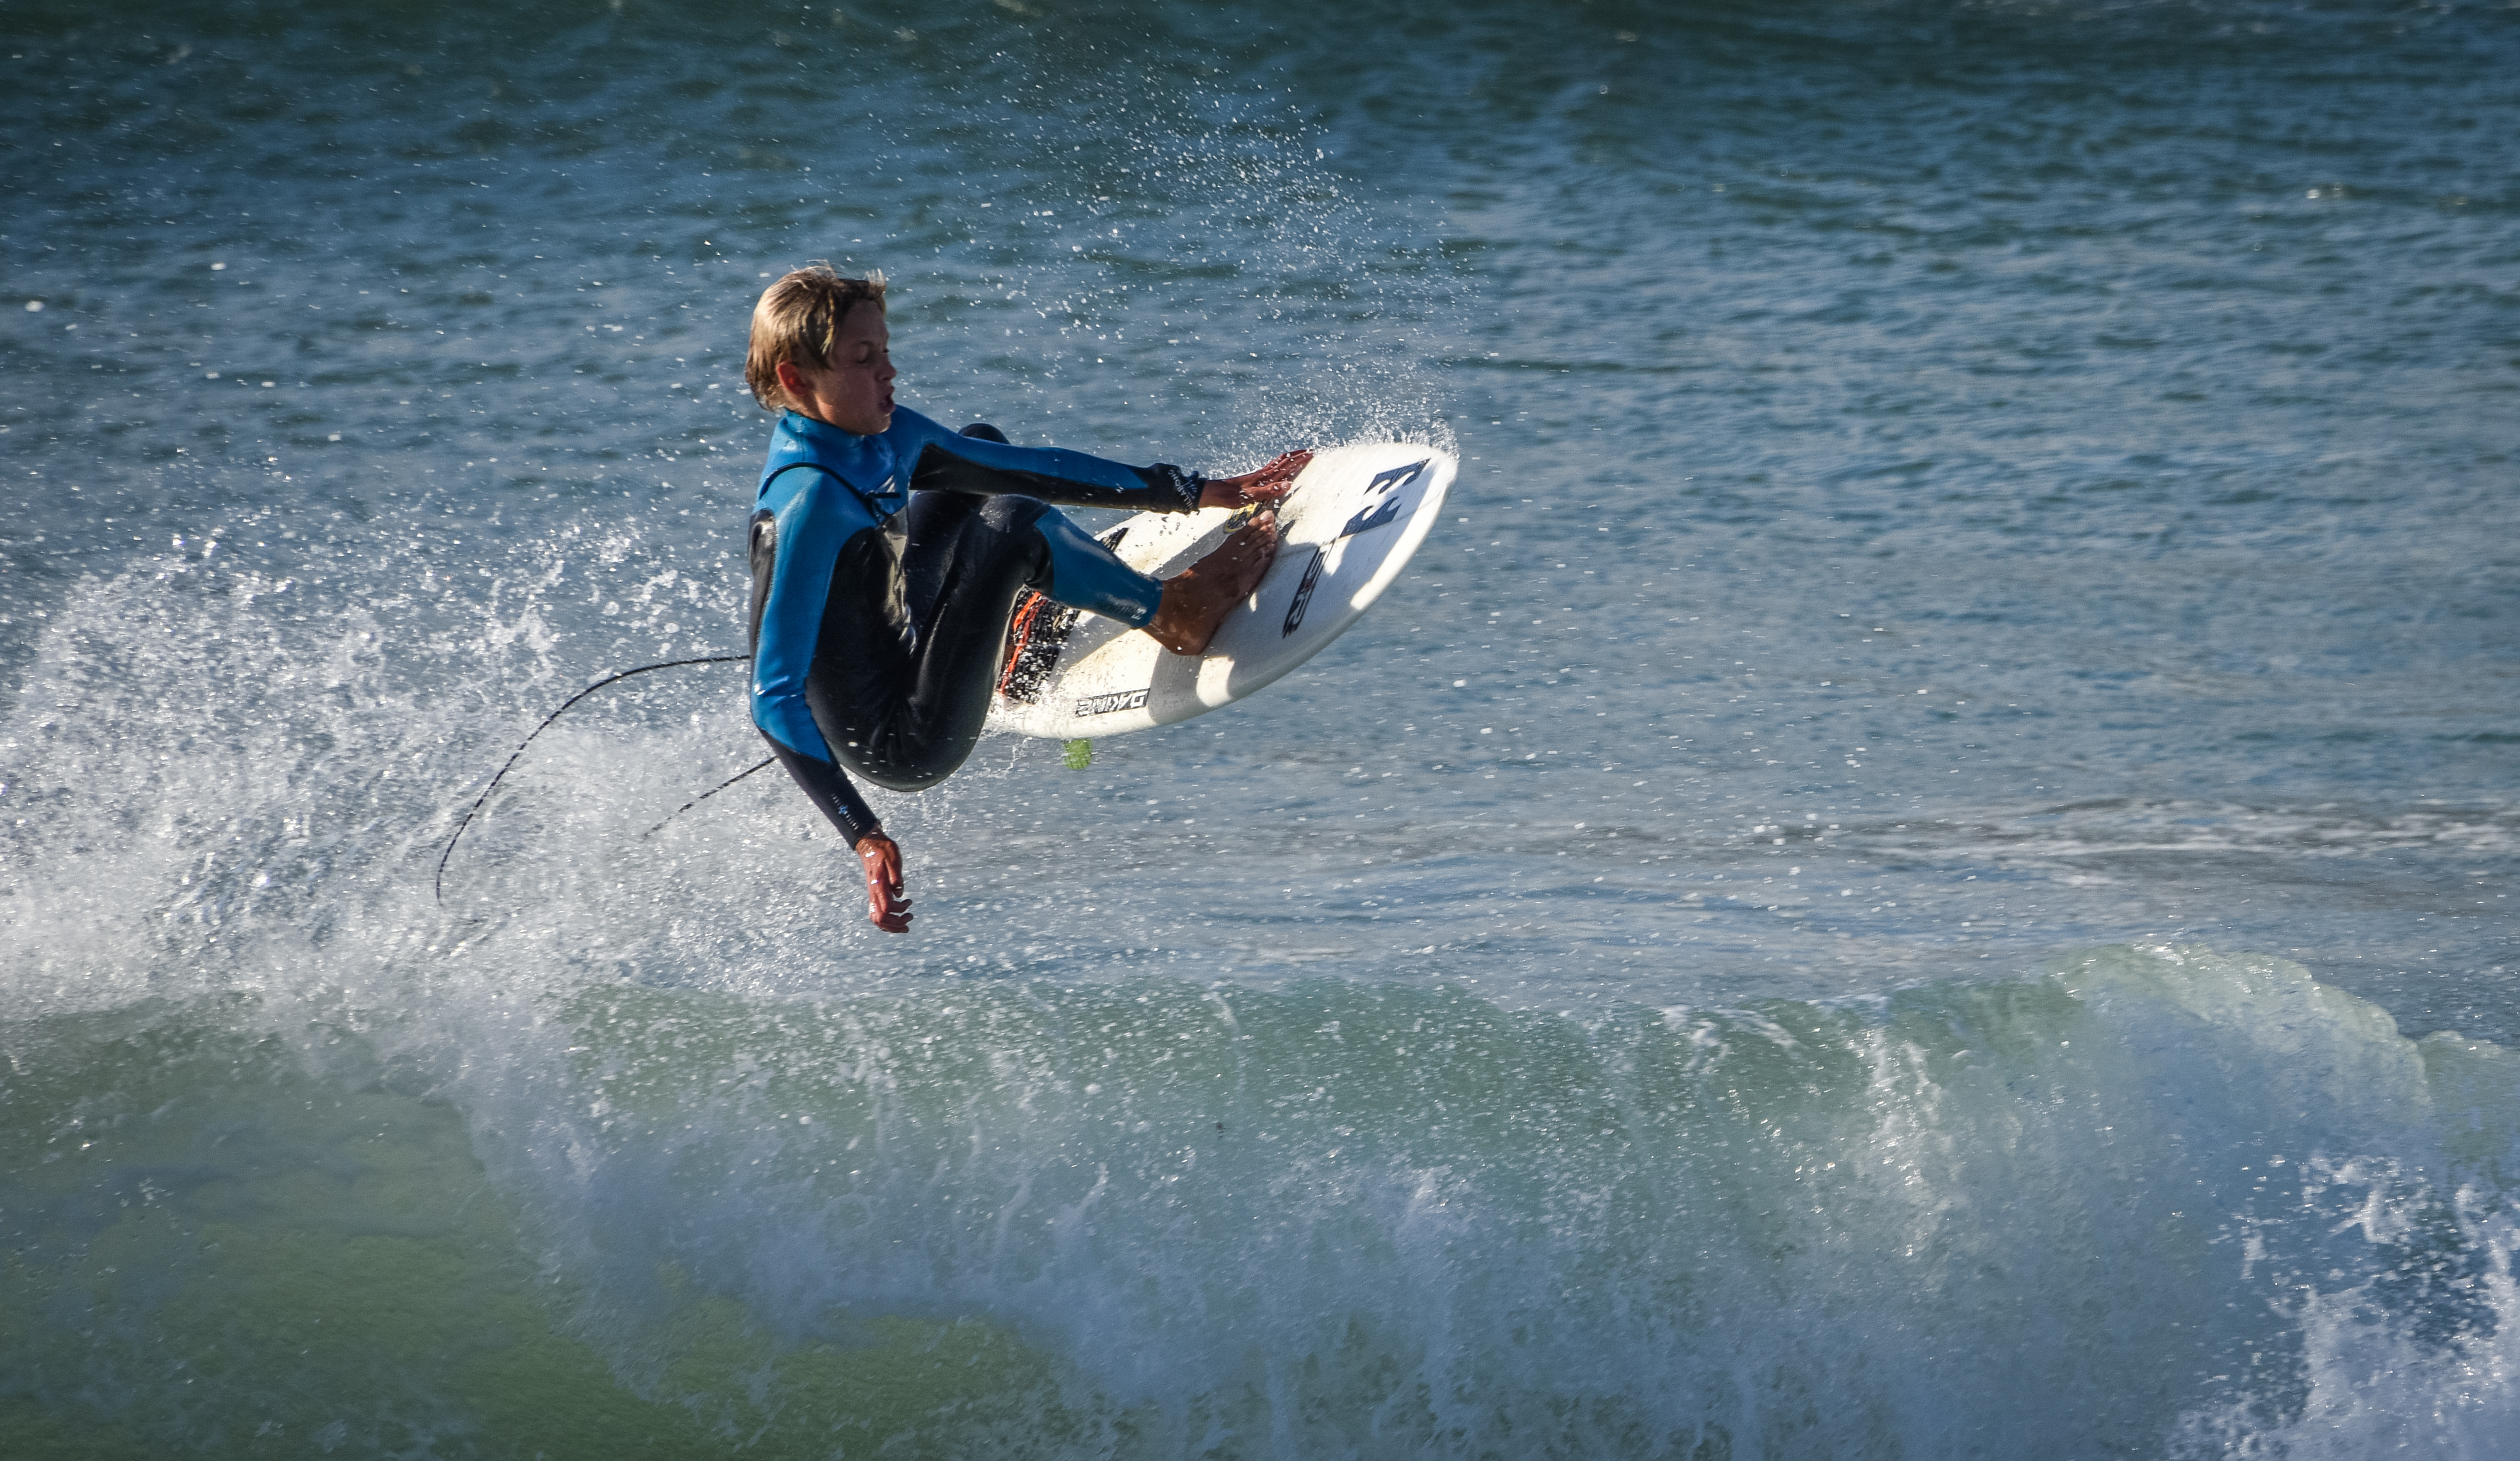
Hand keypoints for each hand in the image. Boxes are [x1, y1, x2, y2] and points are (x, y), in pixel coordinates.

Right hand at [854, 833, 912, 932]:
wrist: (869, 844)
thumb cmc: (883, 850)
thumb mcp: (893, 858)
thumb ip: (896, 876)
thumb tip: (900, 893)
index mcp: (879, 886)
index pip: (887, 908)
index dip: (900, 910)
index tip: (910, 901)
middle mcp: (873, 893)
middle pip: (880, 919)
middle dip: (896, 924)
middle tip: (910, 918)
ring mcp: (872, 895)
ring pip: (876, 919)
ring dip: (891, 926)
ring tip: (905, 925)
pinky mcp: (873, 894)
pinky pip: (876, 914)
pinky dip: (886, 921)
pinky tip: (895, 918)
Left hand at [1144, 510, 1279, 654]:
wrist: (1157, 610)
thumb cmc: (1179, 629)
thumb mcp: (1200, 641)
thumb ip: (1214, 635)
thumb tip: (1220, 640)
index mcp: (1228, 595)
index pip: (1252, 572)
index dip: (1265, 557)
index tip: (1275, 544)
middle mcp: (1224, 578)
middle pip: (1248, 553)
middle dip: (1262, 537)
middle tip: (1274, 521)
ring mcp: (1214, 568)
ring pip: (1239, 546)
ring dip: (1253, 532)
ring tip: (1266, 519)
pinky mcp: (1204, 564)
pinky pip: (1227, 547)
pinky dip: (1238, 536)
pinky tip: (1246, 530)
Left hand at [1197, 450, 1310, 510]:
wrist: (1215, 493)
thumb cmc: (1232, 497)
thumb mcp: (1252, 497)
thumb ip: (1270, 491)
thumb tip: (1288, 484)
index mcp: (1265, 478)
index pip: (1286, 465)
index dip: (1299, 459)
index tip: (1311, 453)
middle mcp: (1263, 474)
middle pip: (1283, 461)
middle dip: (1297, 456)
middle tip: (1309, 451)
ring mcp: (1258, 476)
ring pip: (1277, 463)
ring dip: (1289, 459)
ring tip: (1297, 456)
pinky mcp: (1253, 479)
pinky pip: (1271, 469)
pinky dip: (1279, 465)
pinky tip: (1278, 468)